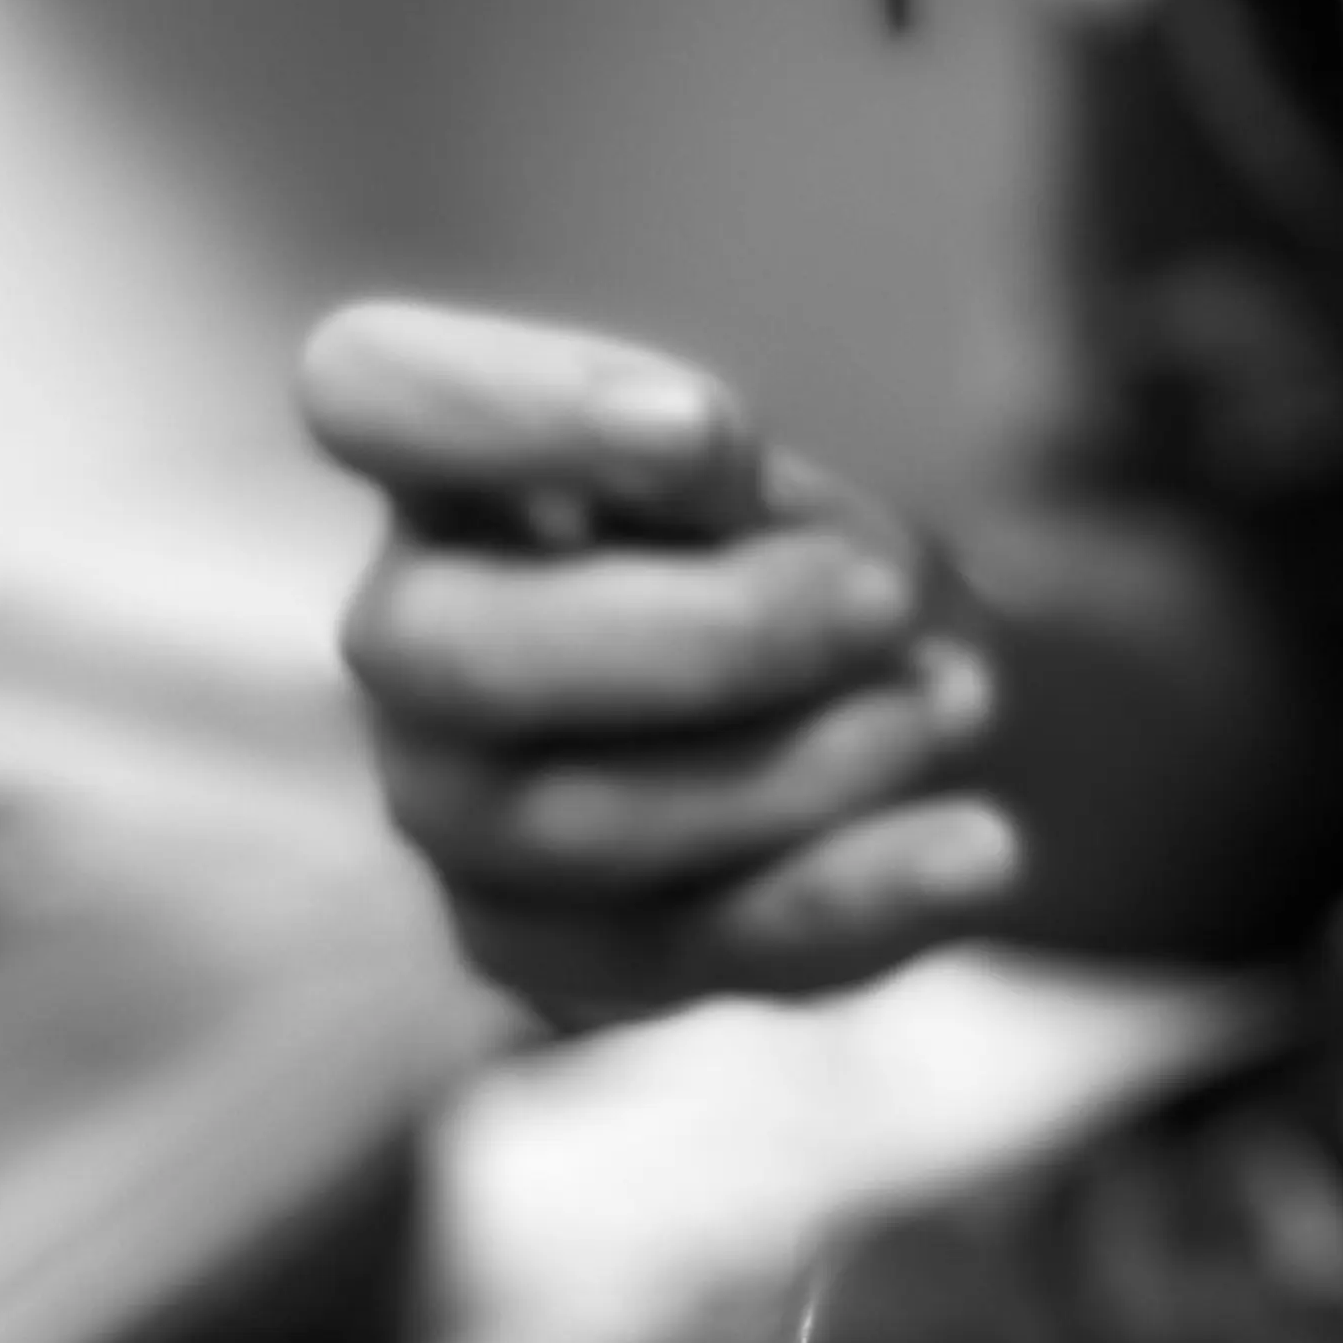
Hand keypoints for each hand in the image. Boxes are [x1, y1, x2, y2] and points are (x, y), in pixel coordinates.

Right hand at [302, 300, 1021, 1022]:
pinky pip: (666, 953)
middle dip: (699, 637)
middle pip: (452, 652)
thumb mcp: (798, 460)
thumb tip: (719, 482)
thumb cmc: (809, 535)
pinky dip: (841, 903)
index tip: (708, 428)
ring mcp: (450, 806)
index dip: (510, 410)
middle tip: (884, 597)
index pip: (367, 389)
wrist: (879, 692)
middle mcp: (408, 635)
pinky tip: (976, 850)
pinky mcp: (534, 949)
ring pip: (565, 826)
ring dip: (786, 773)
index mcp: (446, 454)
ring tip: (952, 703)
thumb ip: (734, 462)